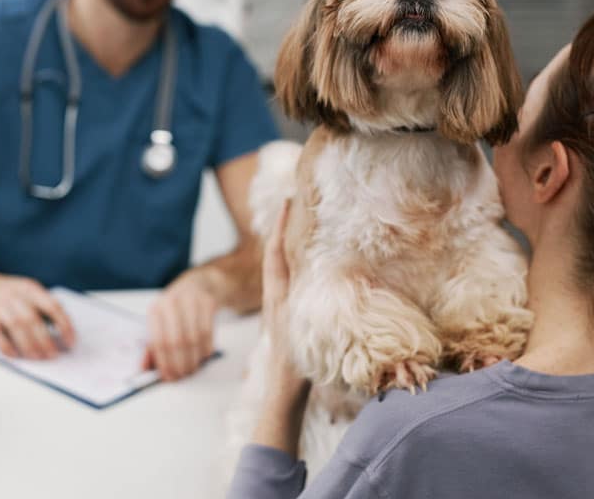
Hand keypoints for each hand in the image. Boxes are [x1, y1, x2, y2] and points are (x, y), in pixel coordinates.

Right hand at [0, 273, 74, 358]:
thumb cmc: (11, 294)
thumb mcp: (29, 292)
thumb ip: (44, 306)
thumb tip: (64, 332)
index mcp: (31, 288)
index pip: (53, 306)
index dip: (64, 325)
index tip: (71, 342)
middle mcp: (15, 295)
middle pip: (33, 319)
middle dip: (46, 340)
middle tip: (54, 355)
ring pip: (16, 327)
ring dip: (29, 345)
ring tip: (38, 358)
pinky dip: (6, 346)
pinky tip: (16, 355)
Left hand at [142, 274, 217, 380]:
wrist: (199, 284)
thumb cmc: (177, 309)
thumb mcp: (161, 321)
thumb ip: (152, 345)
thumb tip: (144, 368)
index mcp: (156, 308)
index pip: (158, 340)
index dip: (163, 362)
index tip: (168, 376)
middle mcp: (172, 302)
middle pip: (176, 341)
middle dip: (179, 363)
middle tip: (182, 375)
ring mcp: (191, 300)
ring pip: (193, 339)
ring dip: (193, 359)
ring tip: (192, 368)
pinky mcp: (208, 302)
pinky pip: (208, 332)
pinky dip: (206, 348)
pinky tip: (203, 355)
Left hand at [261, 201, 307, 393]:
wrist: (284, 390)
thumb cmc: (296, 363)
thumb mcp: (304, 328)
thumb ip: (307, 302)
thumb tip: (319, 271)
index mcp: (278, 295)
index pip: (276, 253)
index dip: (280, 227)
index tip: (287, 203)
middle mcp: (275, 295)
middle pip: (274, 254)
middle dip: (281, 228)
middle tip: (292, 204)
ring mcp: (277, 303)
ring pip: (278, 265)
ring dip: (285, 243)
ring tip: (298, 224)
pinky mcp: (283, 312)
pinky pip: (285, 278)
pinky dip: (290, 261)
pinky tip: (302, 260)